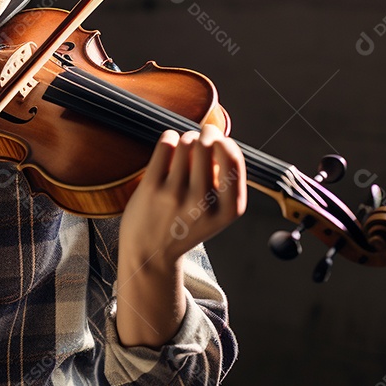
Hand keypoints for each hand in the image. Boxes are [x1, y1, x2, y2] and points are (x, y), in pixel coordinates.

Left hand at [120, 123, 246, 266]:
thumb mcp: (217, 213)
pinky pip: (166, 144)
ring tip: (183, 148)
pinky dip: (169, 138)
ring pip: (187, 142)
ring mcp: (176, 195)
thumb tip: (218, 132)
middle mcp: (203, 203)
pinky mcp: (152, 188)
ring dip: (186, 138)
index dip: (226, 143)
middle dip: (206, 135)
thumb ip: (224, 181)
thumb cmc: (185, 226)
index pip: (234, 159)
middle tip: (200, 139)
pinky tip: (169, 146)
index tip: (219, 142)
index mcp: (228, 210)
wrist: (150, 254)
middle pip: (209, 145)